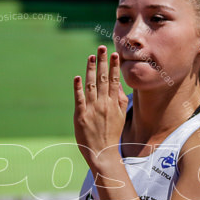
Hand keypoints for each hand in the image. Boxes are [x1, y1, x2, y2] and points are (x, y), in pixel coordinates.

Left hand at [74, 45, 128, 171]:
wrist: (103, 152)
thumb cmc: (112, 133)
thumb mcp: (121, 116)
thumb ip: (121, 99)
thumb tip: (118, 84)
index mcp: (115, 103)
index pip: (114, 81)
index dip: (114, 66)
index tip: (114, 53)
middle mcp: (104, 104)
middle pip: (103, 79)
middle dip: (102, 62)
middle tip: (101, 47)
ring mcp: (92, 109)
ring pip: (91, 85)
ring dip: (91, 70)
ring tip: (91, 57)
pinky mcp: (81, 116)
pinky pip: (79, 99)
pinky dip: (78, 88)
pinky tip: (78, 77)